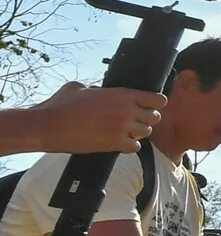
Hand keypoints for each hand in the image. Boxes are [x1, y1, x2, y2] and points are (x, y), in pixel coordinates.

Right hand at [29, 83, 165, 154]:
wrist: (47, 126)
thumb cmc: (60, 105)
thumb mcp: (80, 87)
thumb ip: (98, 88)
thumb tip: (99, 90)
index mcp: (122, 94)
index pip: (157, 99)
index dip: (155, 103)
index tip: (148, 106)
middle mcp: (127, 110)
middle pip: (155, 117)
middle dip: (146, 119)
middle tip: (135, 121)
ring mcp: (123, 128)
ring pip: (146, 132)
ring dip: (138, 133)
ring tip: (125, 132)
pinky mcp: (115, 144)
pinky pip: (135, 147)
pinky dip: (129, 146)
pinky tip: (120, 143)